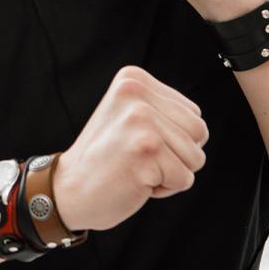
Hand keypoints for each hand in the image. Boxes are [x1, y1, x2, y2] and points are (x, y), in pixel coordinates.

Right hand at [52, 66, 207, 231]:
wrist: (67, 189)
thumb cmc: (105, 159)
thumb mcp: (128, 116)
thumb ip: (162, 110)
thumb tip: (200, 128)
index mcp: (133, 80)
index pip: (193, 113)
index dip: (173, 138)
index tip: (137, 142)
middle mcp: (136, 95)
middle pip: (199, 133)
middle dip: (177, 155)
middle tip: (137, 158)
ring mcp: (141, 123)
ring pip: (196, 157)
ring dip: (171, 172)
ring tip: (136, 168)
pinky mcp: (146, 153)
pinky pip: (184, 180)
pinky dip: (164, 189)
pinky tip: (135, 181)